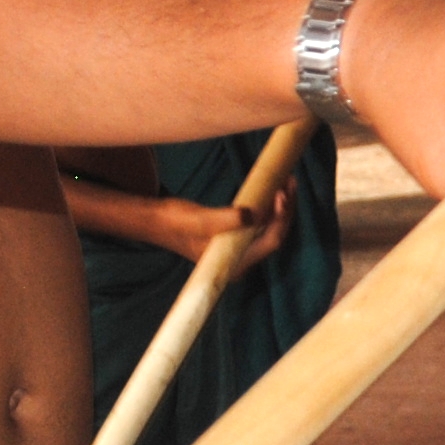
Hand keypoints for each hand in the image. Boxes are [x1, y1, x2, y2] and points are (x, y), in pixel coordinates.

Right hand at [132, 187, 289, 265]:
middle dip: (285, 209)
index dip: (281, 218)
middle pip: (275, 235)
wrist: (155, 221)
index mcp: (235, 264)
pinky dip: (269, 207)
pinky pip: (261, 223)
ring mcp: (240, 250)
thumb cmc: (174, 222)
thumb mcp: (199, 219)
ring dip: (280, 206)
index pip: (271, 242)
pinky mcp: (236, 238)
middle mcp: (241, 261)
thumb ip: (226, 220)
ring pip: (271, 228)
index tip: (283, 194)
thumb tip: (252, 215)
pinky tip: (273, 190)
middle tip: (289, 182)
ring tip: (286, 181)